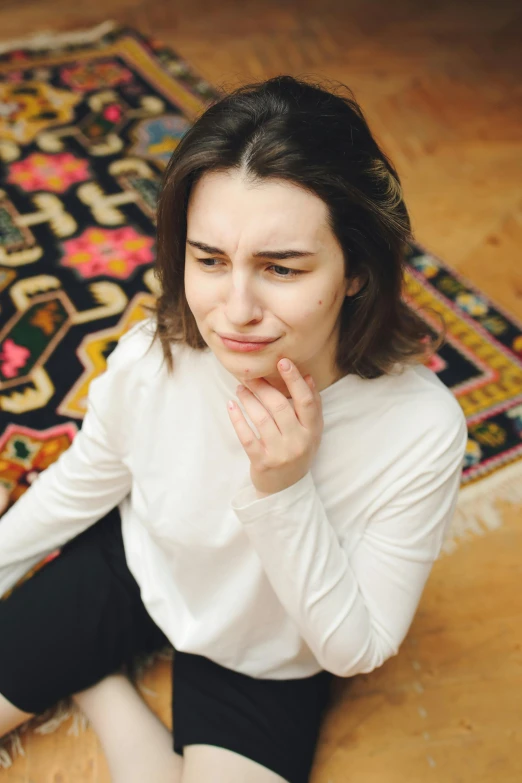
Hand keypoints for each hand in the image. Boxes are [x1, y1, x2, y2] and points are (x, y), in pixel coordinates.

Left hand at [227, 358, 323, 496]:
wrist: (286, 488)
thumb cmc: (298, 452)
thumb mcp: (311, 431)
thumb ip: (312, 405)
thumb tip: (307, 377)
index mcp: (312, 431)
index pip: (306, 401)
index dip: (295, 380)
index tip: (282, 362)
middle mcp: (298, 442)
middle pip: (279, 406)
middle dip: (263, 387)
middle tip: (250, 375)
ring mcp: (280, 453)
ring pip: (261, 419)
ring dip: (248, 399)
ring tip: (240, 388)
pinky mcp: (262, 462)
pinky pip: (247, 436)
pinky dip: (237, 419)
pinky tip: (231, 405)